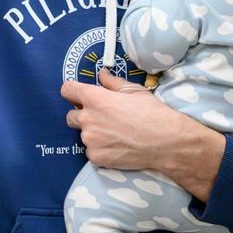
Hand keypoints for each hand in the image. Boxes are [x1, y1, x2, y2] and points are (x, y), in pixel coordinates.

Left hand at [61, 69, 224, 201]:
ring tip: (115, 135)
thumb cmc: (151, 112)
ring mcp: (90, 140)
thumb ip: (112, 82)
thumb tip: (101, 75)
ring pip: (83, 135)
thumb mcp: (133, 90)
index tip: (79, 96)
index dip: (72, 92)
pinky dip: (100, 150)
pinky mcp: (95, 157)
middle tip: (102, 119)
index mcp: (94, 98)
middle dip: (82, 116)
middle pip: (70, 116)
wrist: (165, 141)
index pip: (67, 90)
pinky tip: (117, 148)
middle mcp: (87, 118)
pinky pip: (91, 151)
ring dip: (93, 134)